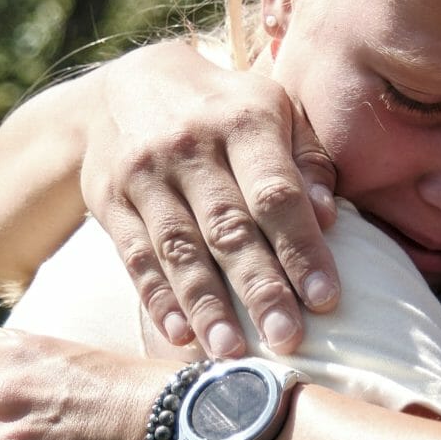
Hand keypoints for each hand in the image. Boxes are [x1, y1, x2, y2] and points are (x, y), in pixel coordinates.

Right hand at [85, 39, 337, 357]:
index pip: (275, 193)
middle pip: (228, 227)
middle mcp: (190, 146)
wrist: (121, 87)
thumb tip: (331, 216)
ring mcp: (144, 175)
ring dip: (207, 305)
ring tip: (232, 352)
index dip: (301, 247)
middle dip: (259, 288)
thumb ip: (307, 158)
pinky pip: (135, 256)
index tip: (325, 298)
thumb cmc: (221, 108)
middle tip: (286, 340)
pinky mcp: (109, 201)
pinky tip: (179, 335)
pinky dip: (158, 299)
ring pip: (179, 249)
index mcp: (243, 120)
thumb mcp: (272, 107)